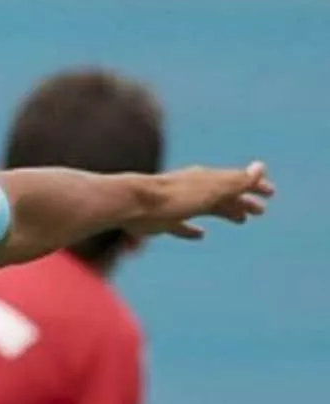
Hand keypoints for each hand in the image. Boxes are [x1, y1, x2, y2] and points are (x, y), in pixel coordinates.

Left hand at [124, 161, 274, 238]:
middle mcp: (193, 190)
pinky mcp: (162, 222)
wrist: (133, 203)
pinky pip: (182, 227)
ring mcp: (177, 205)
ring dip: (225, 212)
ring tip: (240, 220)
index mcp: (207, 180)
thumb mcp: (210, 189)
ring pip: (207, 209)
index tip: (271, 193)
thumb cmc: (175, 196)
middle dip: (243, 201)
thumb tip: (261, 167)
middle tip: (260, 212)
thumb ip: (236, 181)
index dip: (254, 187)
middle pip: (224, 195)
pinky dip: (193, 230)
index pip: (237, 181)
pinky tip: (200, 236)